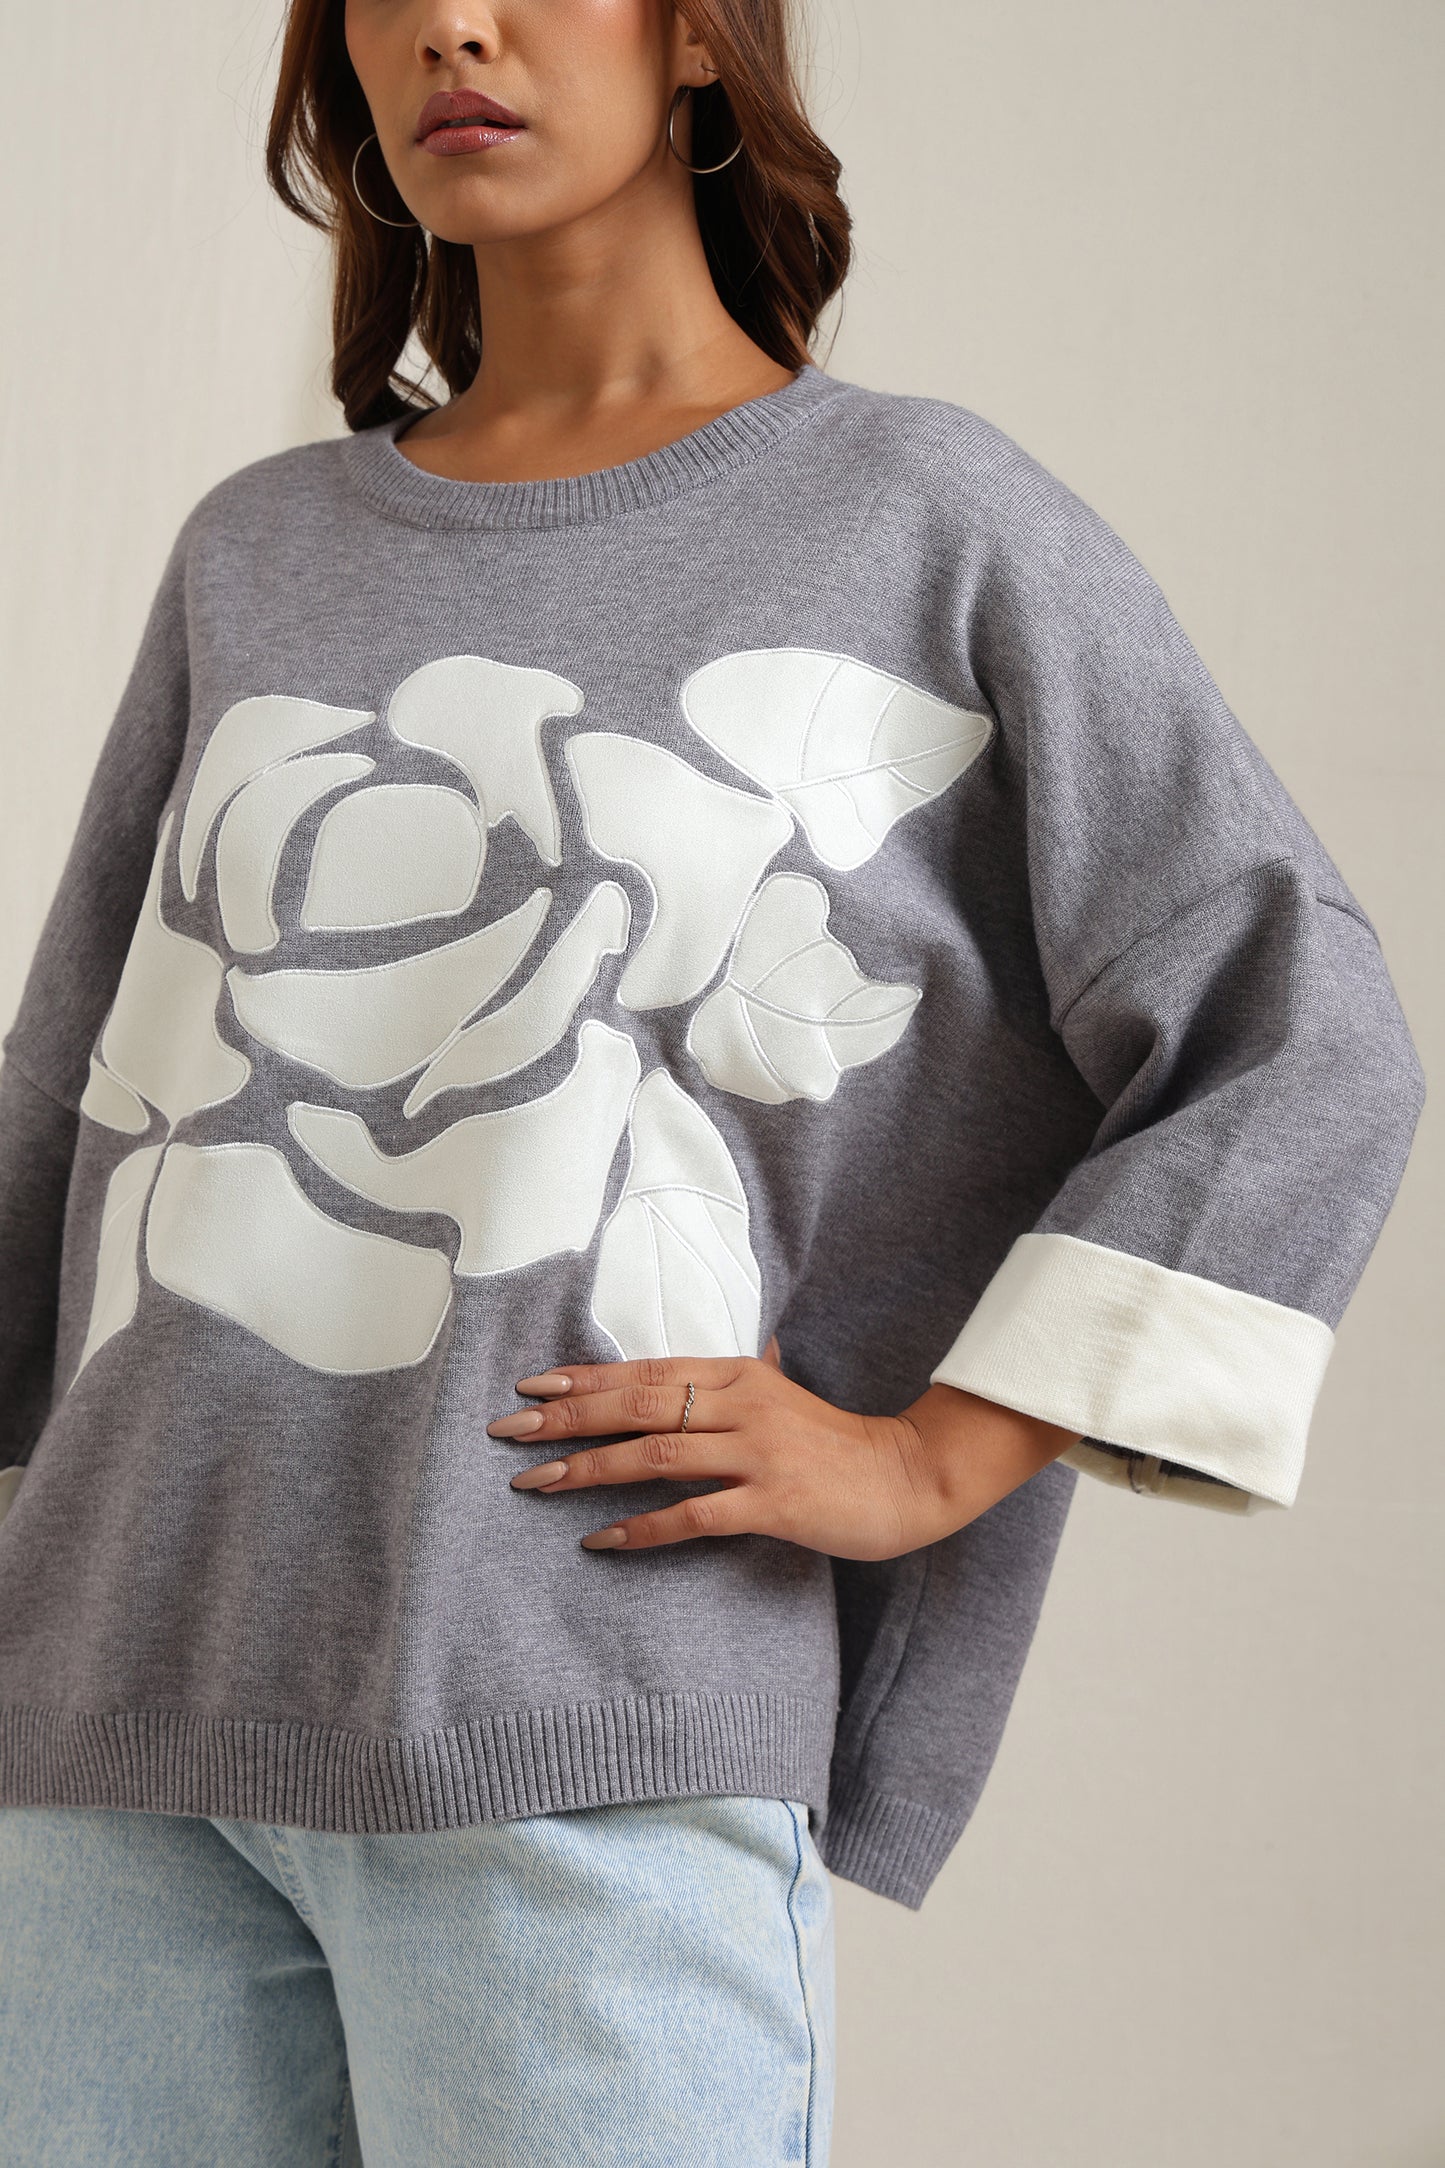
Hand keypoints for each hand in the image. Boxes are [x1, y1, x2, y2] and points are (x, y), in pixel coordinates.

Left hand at [486, 1346, 1079, 1557]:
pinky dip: (641, 1528)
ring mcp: (756, 1453)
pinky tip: (599, 1540)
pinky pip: (693, 1515)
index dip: (585, 1376)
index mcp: (740, 1374)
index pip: (647, 1369)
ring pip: (654, 1455)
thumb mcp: (786, 1395)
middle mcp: (742, 1404)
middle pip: (637, 1404)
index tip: (531, 1383)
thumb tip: (739, 1353)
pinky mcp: (772, 1503)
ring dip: (587, 1468)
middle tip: (509, 1429)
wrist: (908, 1478)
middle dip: (567, 1415)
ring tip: (534, 1483)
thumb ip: (748, 1377)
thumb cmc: (839, 1444)